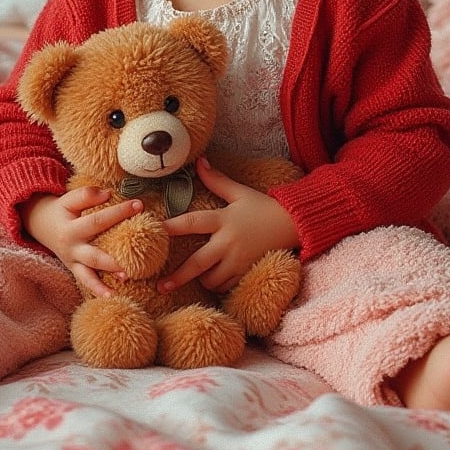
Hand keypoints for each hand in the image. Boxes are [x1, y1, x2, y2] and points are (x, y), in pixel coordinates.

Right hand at [21, 187, 142, 296]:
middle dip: (116, 253)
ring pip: (90, 272)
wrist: (40, 225)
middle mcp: (71, 248)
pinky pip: (86, 282)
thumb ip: (86, 195)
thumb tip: (108, 194)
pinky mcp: (74, 269)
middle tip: (137, 252)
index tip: (139, 205)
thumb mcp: (69, 199)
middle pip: (95, 253)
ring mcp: (72, 261)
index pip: (98, 220)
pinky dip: (98, 290)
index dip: (119, 212)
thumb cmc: (61, 210)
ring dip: (107, 276)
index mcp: (71, 228)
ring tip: (126, 277)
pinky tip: (112, 297)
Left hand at [157, 158, 298, 293]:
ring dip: (202, 280)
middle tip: (160, 286)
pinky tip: (216, 281)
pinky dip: (220, 286)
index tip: (154, 233)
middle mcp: (229, 242)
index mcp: (224, 219)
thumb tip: (199, 162)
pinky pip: (228, 287)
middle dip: (178, 277)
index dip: (171, 227)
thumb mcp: (240, 192)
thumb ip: (217, 180)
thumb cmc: (264, 207)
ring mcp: (239, 261)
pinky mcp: (248, 273)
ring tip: (198, 276)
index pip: (192, 223)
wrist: (295, 224)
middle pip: (197, 263)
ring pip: (212, 280)